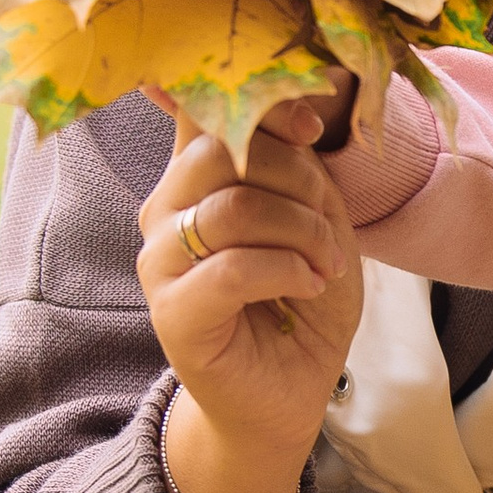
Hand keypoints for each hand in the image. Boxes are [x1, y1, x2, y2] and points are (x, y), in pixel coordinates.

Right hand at [137, 95, 364, 492]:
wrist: (286, 392)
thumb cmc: (301, 299)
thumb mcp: (317, 217)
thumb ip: (299, 162)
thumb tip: (300, 102)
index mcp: (196, 176)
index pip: (204, 105)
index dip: (262, 100)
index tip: (312, 129)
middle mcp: (166, 208)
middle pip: (222, 149)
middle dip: (297, 180)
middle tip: (330, 229)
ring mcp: (161, 260)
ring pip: (232, 208)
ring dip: (302, 233)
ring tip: (327, 268)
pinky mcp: (173, 312)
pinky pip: (232, 268)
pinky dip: (287, 270)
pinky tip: (308, 286)